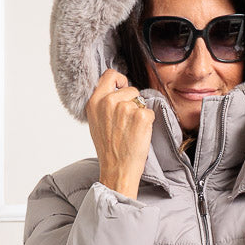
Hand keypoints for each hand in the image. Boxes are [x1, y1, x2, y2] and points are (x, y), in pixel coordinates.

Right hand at [86, 69, 153, 198]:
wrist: (117, 170)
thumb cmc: (108, 150)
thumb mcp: (96, 122)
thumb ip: (102, 104)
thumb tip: (115, 90)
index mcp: (95, 102)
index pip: (110, 75)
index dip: (120, 80)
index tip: (123, 88)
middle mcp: (109, 102)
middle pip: (130, 88)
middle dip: (133, 101)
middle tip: (127, 122)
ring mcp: (126, 108)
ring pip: (140, 100)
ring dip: (140, 112)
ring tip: (131, 130)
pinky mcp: (141, 116)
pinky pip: (149, 111)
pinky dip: (148, 122)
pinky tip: (139, 134)